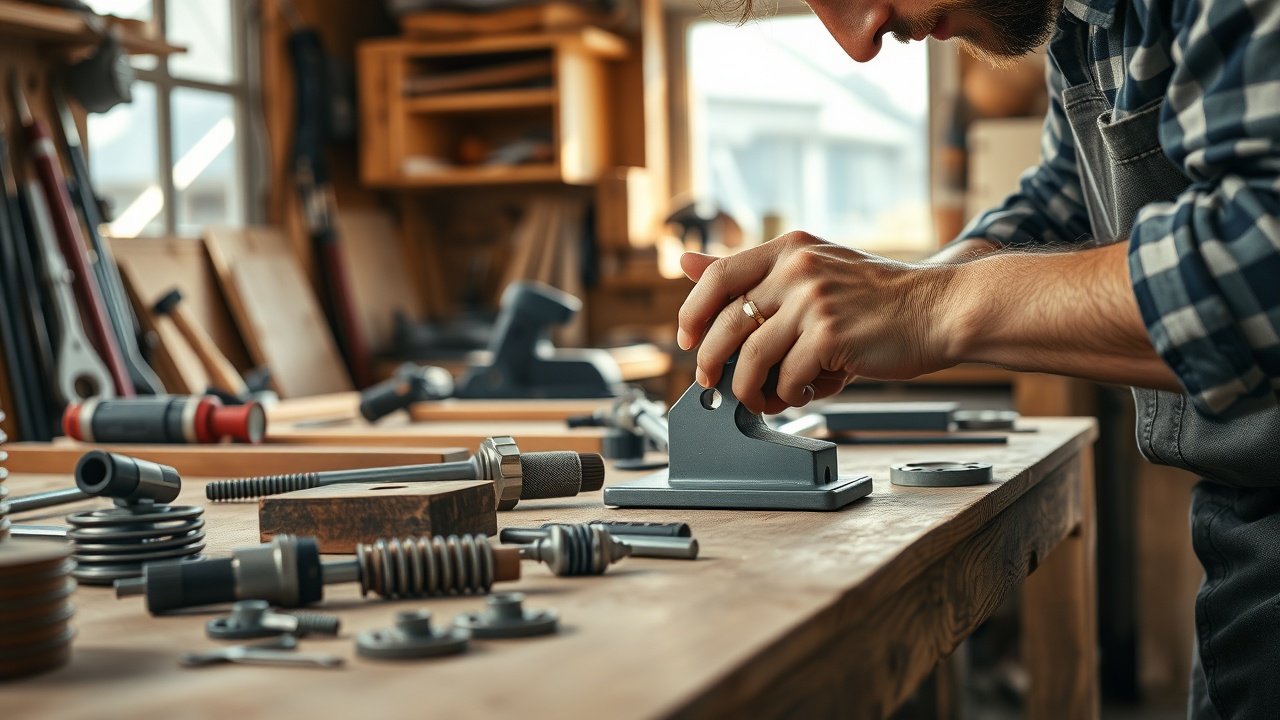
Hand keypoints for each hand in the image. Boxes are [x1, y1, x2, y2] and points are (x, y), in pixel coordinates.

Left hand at [676, 232, 957, 413]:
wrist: (942, 309)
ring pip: (751, 359)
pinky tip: (807, 391)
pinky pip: (786, 378)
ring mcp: (813, 301)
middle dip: (711, 363)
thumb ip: (755, 273)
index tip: (687, 340)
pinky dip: (790, 394)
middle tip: (714, 383)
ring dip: (751, 390)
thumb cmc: (881, 299)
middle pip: (726, 324)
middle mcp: (797, 269)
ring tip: (766, 398)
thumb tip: (686, 263)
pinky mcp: (830, 335)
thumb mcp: (816, 270)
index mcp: (790, 249)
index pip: (718, 277)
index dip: (692, 313)